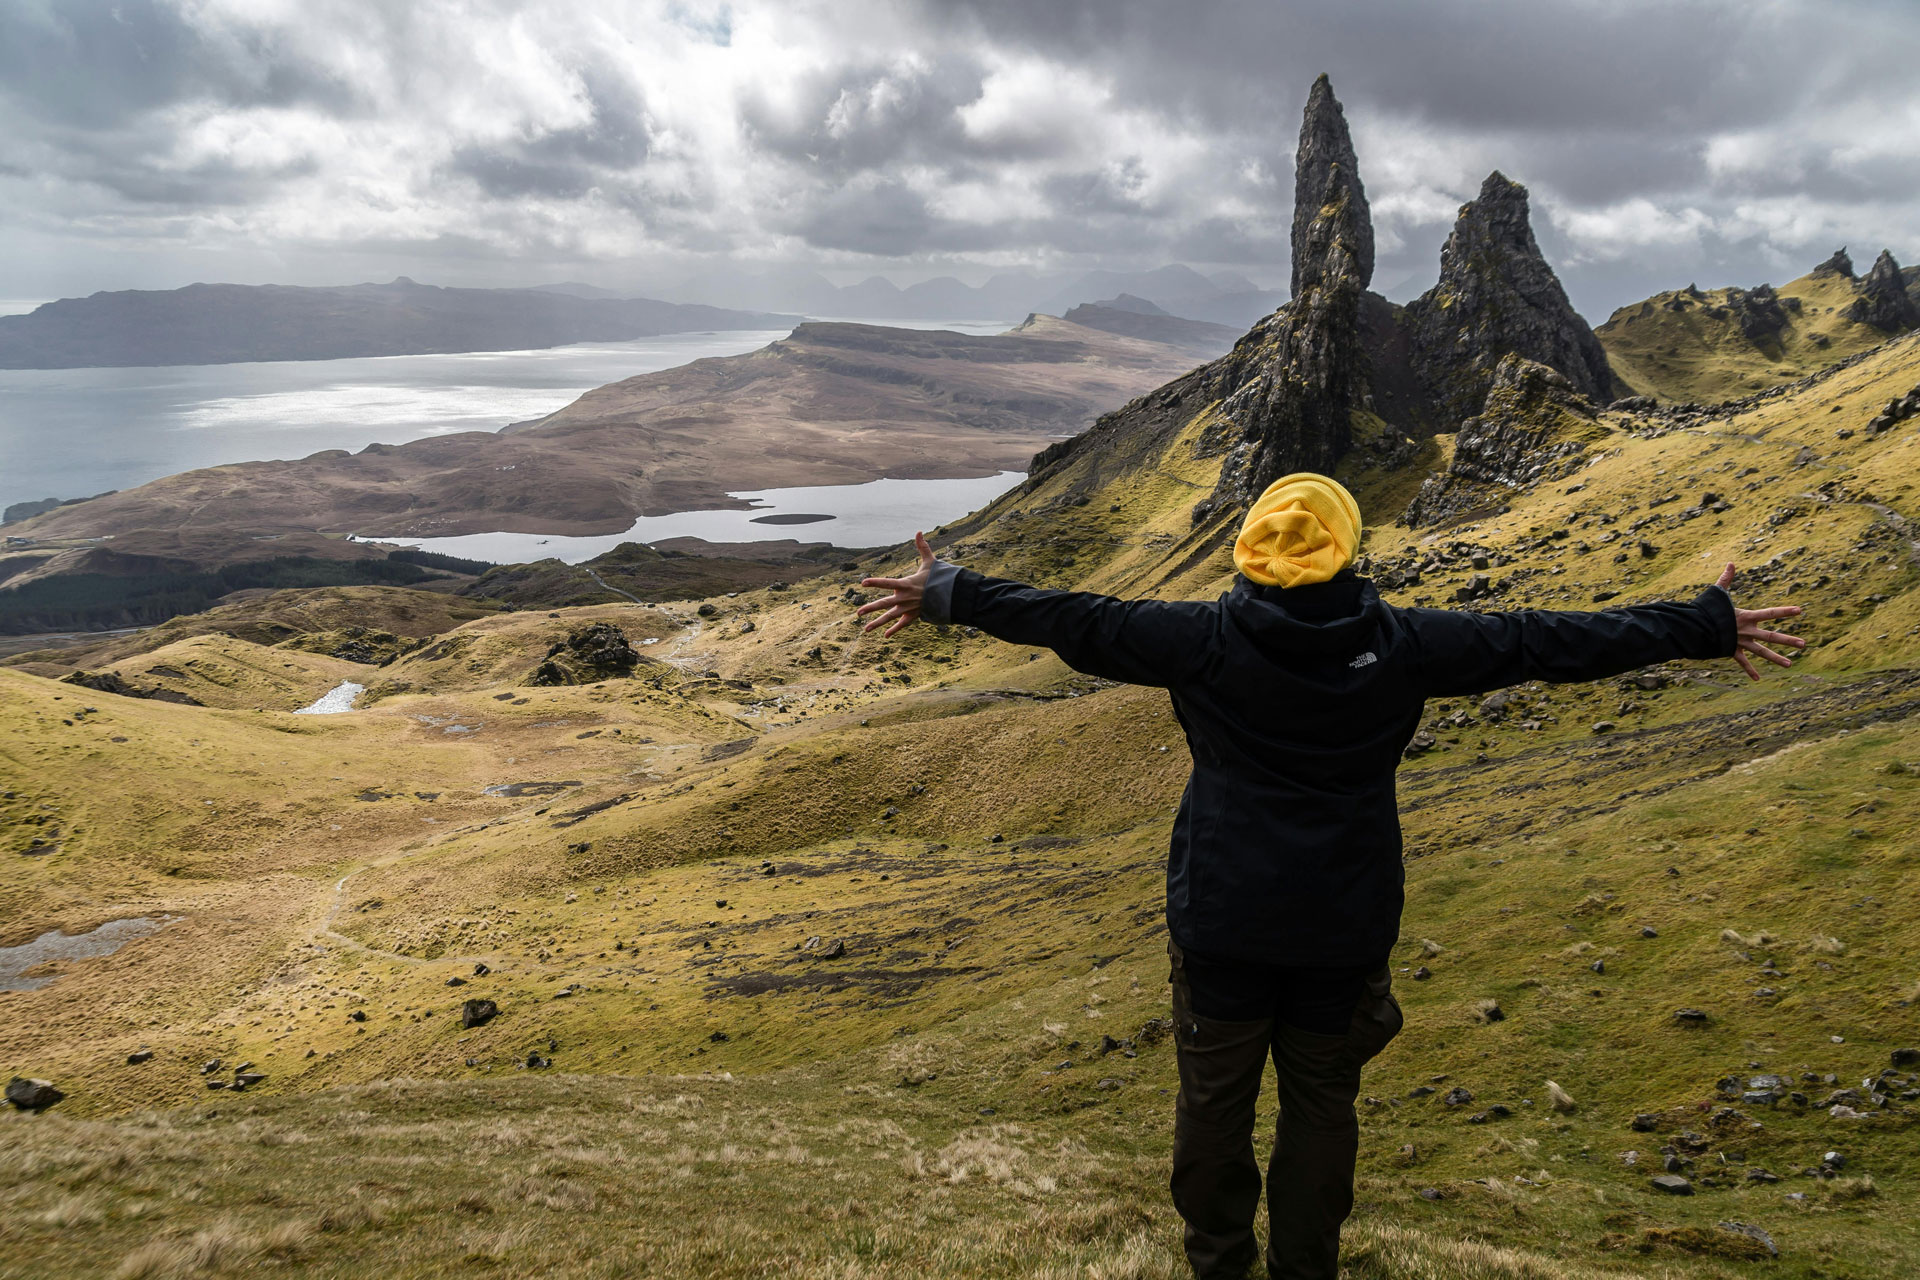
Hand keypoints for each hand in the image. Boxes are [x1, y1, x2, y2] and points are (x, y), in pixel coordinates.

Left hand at [856, 531, 934, 637]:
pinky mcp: (914, 616)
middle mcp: (904, 598)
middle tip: (858, 613)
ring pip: (890, 617)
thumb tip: (918, 531)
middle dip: (871, 608)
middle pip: (884, 604)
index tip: (863, 582)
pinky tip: (886, 636)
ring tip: (866, 629)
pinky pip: (902, 624)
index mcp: (905, 584)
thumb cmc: (937, 577)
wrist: (949, 595)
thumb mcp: (930, 562)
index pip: (887, 583)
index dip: (875, 582)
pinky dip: (895, 630)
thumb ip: (922, 547)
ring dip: (878, 623)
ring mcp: (908, 609)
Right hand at [1715, 562, 1805, 680]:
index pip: (1769, 613)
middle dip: (1788, 641)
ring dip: (1776, 658)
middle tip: (1804, 645)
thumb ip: (1726, 578)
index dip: (1784, 611)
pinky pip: (1742, 662)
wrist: (1694, 628)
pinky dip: (1749, 670)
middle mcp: (1746, 631)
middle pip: (1771, 637)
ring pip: (1761, 652)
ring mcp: (1740, 642)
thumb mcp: (1717, 593)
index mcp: (1746, 617)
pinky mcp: (1731, 651)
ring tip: (1790, 665)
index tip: (1800, 611)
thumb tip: (1731, 563)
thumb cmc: (1705, 609)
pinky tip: (1758, 679)